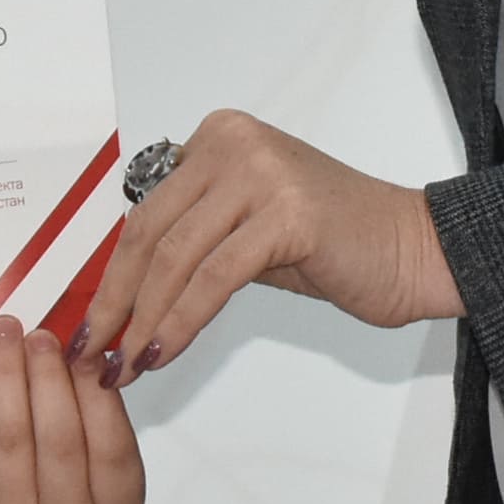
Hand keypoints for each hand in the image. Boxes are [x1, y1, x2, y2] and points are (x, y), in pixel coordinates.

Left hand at [0, 315, 144, 503]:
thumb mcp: (97, 495)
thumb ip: (96, 435)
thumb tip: (84, 353)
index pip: (111, 446)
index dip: (96, 391)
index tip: (84, 346)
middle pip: (59, 438)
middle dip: (47, 375)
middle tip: (38, 333)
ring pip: (10, 437)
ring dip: (6, 374)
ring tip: (4, 332)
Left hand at [79, 107, 460, 378]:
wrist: (413, 249)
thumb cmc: (333, 244)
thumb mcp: (248, 225)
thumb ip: (195, 234)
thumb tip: (126, 284)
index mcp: (219, 137)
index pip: (145, 212)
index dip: (111, 276)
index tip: (90, 326)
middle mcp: (234, 142)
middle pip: (150, 232)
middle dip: (115, 303)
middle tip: (94, 356)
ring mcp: (262, 172)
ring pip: (175, 257)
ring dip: (143, 320)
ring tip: (126, 366)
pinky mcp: (287, 212)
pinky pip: (214, 277)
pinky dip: (182, 320)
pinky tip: (165, 351)